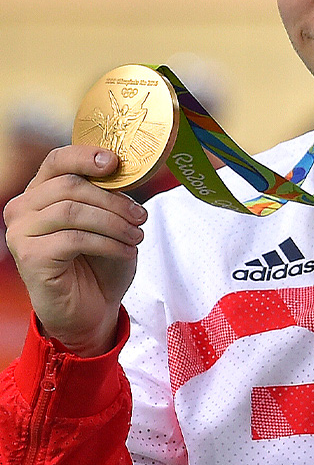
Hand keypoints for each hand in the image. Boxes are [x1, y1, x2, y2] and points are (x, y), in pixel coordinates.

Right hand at [2, 146, 145, 355]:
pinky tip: (125, 252)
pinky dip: (108, 244)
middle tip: (140, 217)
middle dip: (114, 201)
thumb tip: (121, 171)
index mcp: (41, 192)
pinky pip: (74, 239)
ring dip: (114, 223)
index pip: (57, 160)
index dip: (86, 156)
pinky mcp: (29, 257)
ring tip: (136, 237)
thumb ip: (108, 195)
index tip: (115, 162)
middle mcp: (23, 208)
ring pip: (73, 211)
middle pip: (70, 185)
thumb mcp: (109, 221)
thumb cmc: (99, 262)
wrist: (91, 308)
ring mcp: (21, 232)